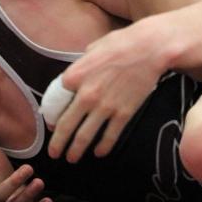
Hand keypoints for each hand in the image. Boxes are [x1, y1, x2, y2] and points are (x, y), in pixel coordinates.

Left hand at [46, 21, 165, 162]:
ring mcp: (105, 106)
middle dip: (58, 143)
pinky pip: (109, 136)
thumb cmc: (121, 43)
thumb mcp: (92, 49)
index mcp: (74, 76)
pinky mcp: (123, 113)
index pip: (54, 103)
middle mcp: (86, 95)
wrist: (150, 49)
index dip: (51, 116)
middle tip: (54, 153)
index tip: (51, 124)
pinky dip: (102, 147)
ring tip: (72, 158)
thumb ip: (80, 65)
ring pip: (84, 136)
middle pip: (66, 126)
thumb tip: (76, 76)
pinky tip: (99, 152)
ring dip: (76, 150)